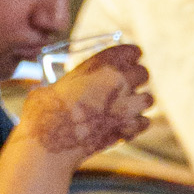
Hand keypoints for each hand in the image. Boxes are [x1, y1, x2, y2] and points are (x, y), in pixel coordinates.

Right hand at [16, 43, 153, 162]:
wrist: (50, 142)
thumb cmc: (45, 112)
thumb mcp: (55, 86)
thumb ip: (72, 82)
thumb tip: (69, 86)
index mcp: (101, 65)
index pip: (131, 51)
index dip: (131, 56)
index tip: (130, 60)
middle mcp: (118, 82)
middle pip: (144, 73)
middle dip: (137, 78)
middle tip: (127, 86)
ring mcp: (125, 107)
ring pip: (149, 99)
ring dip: (140, 102)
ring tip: (127, 107)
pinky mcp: (127, 130)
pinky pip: (144, 122)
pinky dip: (137, 124)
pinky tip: (126, 125)